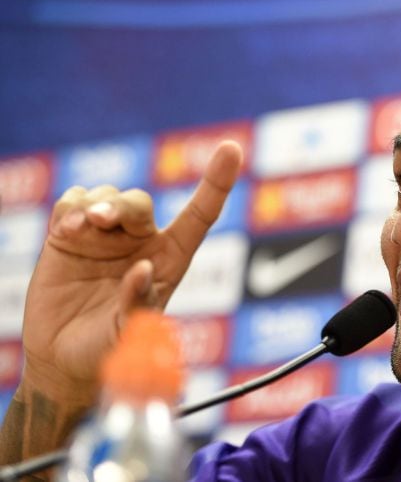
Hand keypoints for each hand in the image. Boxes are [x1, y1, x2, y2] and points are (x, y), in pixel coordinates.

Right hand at [21, 141, 242, 402]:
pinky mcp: (69, 235)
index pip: (200, 214)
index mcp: (171, 260)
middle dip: (122, 204)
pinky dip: (70, 207)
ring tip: (80, 229)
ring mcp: (105, 236)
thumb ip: (138, 305)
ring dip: (95, 205)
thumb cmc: (109, 349)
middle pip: (140, 202)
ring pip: (106, 196)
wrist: (63, 358)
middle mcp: (142, 242)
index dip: (217, 182)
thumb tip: (143, 270)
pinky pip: (73, 201)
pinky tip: (66, 230)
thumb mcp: (130, 335)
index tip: (232, 148)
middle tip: (101, 220)